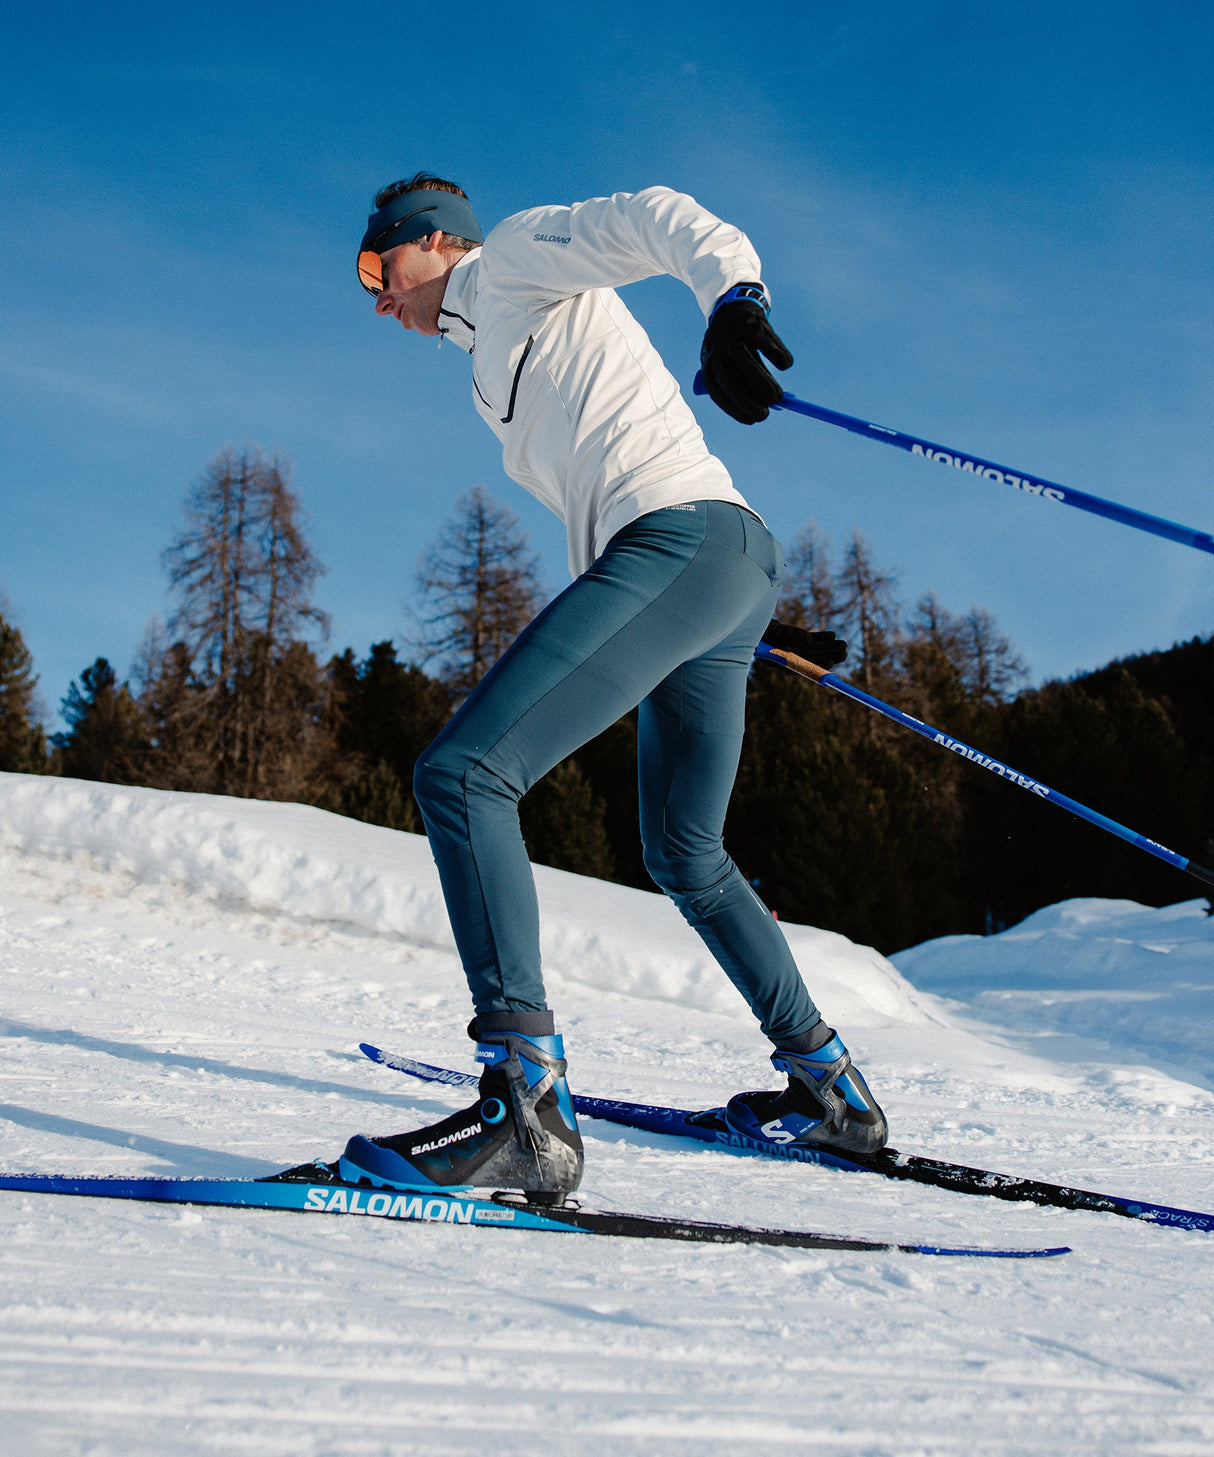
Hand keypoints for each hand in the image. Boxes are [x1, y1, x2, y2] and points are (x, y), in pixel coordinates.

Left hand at [700, 284, 793, 423]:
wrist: (736, 305)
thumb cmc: (736, 345)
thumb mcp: (734, 364)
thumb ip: (746, 385)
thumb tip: (763, 410)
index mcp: (708, 362)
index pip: (717, 391)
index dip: (735, 409)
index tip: (752, 421)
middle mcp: (716, 349)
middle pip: (729, 380)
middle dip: (747, 401)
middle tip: (765, 414)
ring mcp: (733, 334)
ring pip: (748, 364)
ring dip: (764, 384)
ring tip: (778, 397)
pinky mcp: (751, 323)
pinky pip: (768, 346)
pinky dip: (779, 358)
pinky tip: (784, 365)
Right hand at [761, 621, 846, 668]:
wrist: (761, 631)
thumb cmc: (765, 638)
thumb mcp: (775, 639)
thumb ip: (787, 641)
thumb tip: (799, 646)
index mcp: (789, 663)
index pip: (806, 667)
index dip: (819, 666)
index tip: (830, 662)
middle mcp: (797, 658)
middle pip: (816, 659)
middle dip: (831, 656)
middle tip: (844, 653)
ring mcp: (800, 649)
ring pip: (818, 649)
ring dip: (831, 648)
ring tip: (844, 645)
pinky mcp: (802, 641)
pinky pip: (815, 640)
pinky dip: (824, 638)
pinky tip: (833, 635)